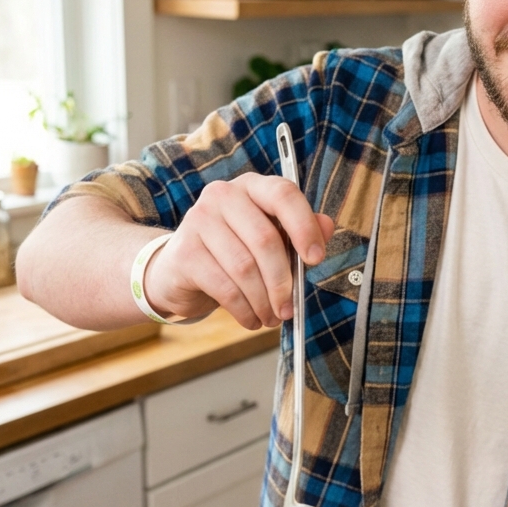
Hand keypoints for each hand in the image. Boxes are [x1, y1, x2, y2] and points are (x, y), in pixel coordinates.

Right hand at [143, 174, 334, 328]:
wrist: (180, 270)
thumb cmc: (234, 251)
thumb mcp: (270, 238)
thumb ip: (300, 231)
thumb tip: (327, 226)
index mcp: (252, 187)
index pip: (283, 194)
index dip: (304, 227)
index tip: (316, 259)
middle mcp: (222, 196)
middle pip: (265, 240)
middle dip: (283, 282)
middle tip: (289, 309)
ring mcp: (198, 221)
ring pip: (245, 268)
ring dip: (264, 301)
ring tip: (271, 318)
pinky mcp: (185, 253)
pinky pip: (225, 287)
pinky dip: (244, 310)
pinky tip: (251, 319)